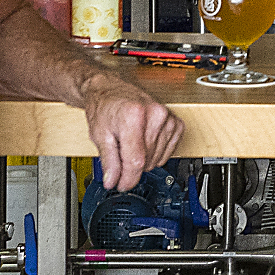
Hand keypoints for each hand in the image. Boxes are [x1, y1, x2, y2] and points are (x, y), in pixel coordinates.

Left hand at [81, 75, 182, 190]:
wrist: (112, 89)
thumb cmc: (105, 107)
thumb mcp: (99, 134)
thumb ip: (108, 161)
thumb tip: (113, 180)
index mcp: (133, 115)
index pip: (136, 160)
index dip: (128, 179)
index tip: (121, 185)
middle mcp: (154, 114)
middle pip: (147, 161)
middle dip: (132, 167)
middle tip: (119, 153)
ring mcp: (167, 117)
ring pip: (158, 159)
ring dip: (144, 160)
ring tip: (131, 143)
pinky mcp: (176, 122)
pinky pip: (169, 151)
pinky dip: (156, 153)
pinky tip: (145, 143)